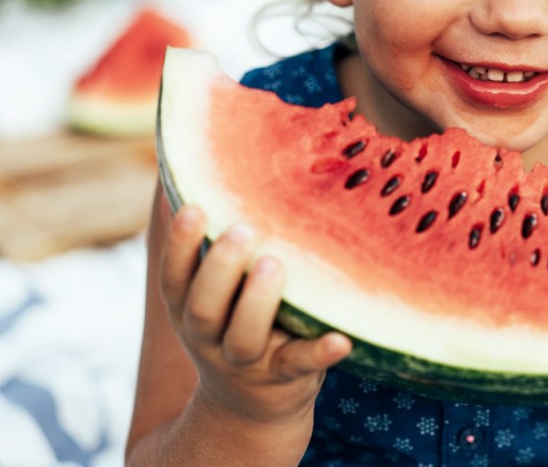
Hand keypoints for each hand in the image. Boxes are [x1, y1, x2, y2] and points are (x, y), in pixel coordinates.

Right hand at [160, 205, 351, 428]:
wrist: (249, 408)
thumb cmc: (234, 324)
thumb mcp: (210, 293)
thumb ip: (207, 246)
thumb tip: (186, 172)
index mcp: (189, 310)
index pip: (173, 278)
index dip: (179, 245)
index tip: (194, 207)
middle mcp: (210, 338)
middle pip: (205, 308)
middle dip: (219, 269)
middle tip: (243, 230)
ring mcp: (248, 361)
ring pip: (245, 337)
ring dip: (257, 302)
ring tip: (274, 264)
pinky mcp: (286, 377)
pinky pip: (302, 366)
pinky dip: (320, 353)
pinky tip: (342, 340)